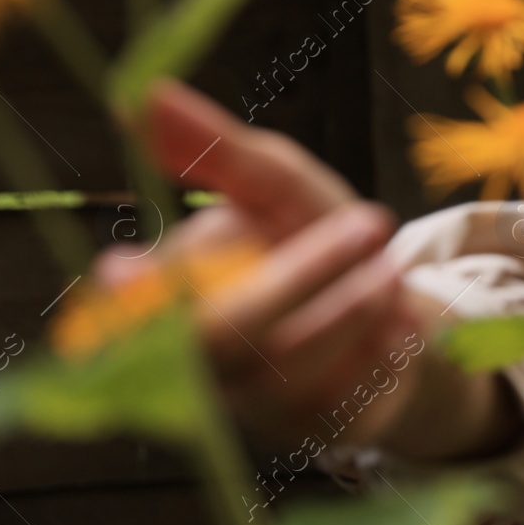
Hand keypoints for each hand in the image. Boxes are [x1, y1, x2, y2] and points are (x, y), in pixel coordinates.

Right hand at [94, 78, 433, 452]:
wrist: (398, 309)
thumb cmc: (316, 234)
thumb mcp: (278, 184)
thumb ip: (217, 150)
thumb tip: (144, 93)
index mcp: (167, 295)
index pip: (125, 309)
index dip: (132, 298)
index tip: (142, 266)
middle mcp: (193, 361)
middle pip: (216, 336)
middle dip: (297, 276)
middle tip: (370, 224)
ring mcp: (247, 406)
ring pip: (284, 367)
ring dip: (352, 307)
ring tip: (392, 272)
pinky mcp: (307, 432)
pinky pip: (336, 399)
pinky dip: (378, 350)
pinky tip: (396, 326)